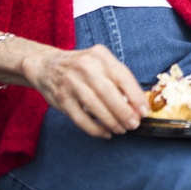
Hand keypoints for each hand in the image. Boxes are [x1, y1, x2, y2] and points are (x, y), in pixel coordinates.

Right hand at [22, 44, 147, 138]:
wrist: (47, 65)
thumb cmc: (82, 67)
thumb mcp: (100, 63)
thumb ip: (117, 79)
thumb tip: (137, 105)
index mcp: (100, 56)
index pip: (122, 77)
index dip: (135, 96)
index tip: (144, 111)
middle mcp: (85, 67)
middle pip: (108, 93)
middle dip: (124, 112)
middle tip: (133, 124)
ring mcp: (71, 83)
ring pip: (94, 106)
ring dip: (111, 122)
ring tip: (121, 130)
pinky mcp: (61, 98)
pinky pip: (80, 118)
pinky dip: (95, 129)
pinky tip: (105, 133)